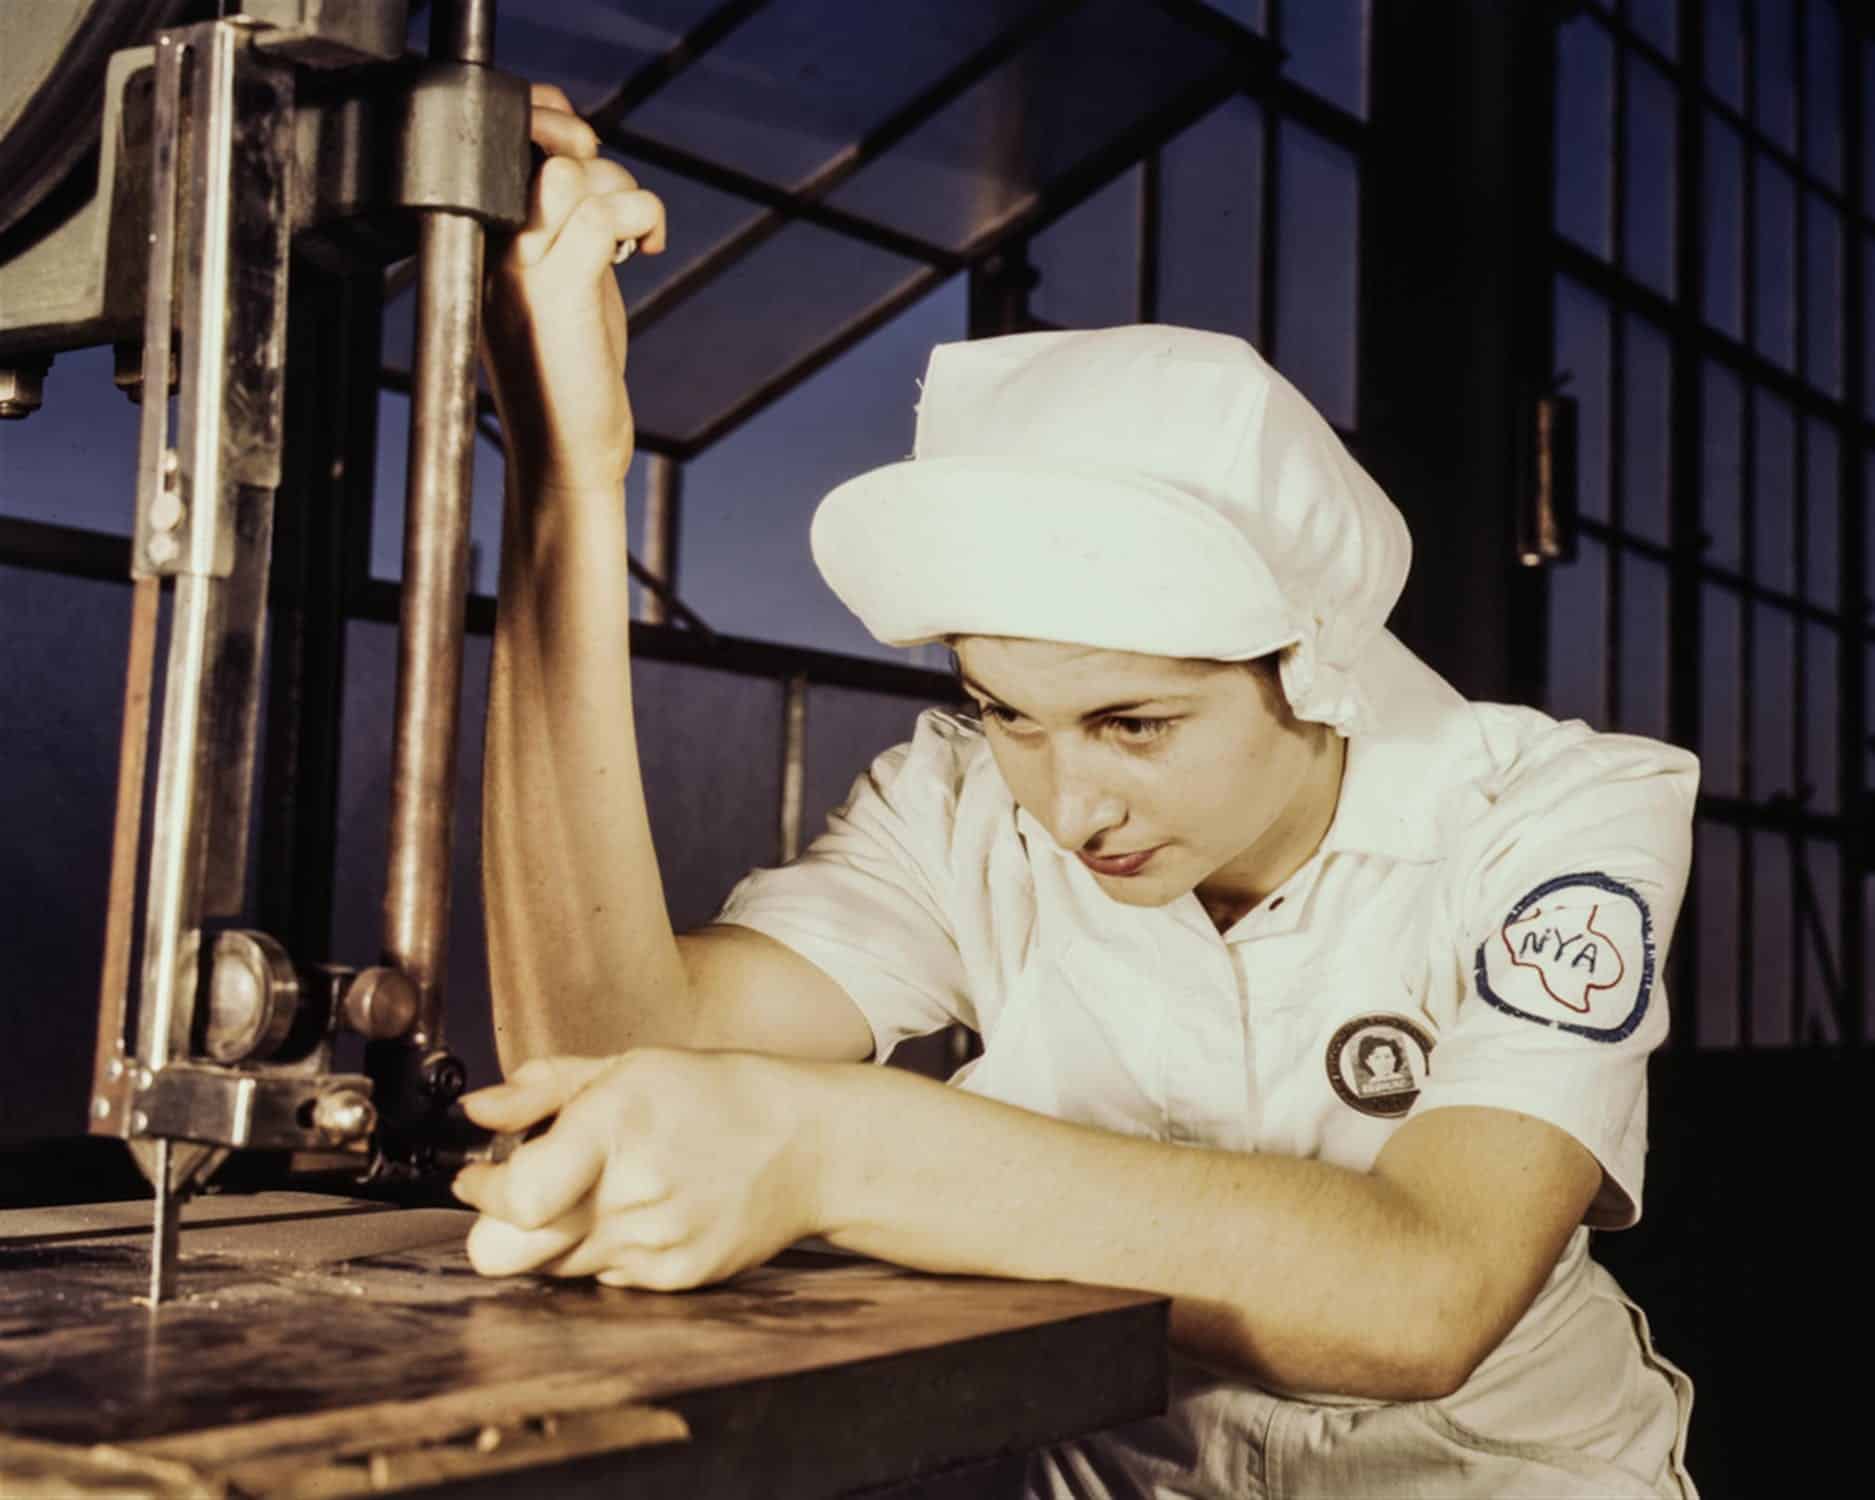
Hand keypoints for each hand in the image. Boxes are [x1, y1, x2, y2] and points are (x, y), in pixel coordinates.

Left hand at [451, 1050, 822, 1289]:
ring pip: (549, 1269)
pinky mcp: (677, 1279)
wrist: (810, 1145)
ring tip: (596, 1193)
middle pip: (509, 1252)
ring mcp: (657, 1244)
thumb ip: (543, 1087)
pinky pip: (603, 1278)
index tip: (479, 1175)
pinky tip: (640, 1212)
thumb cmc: (717, 1095)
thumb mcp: (630, 1065)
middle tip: (524, 1195)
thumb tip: (476, 1111)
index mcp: (618, 1124)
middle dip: (498, 1227)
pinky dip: (605, 1250)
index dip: (482, 1190)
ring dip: (553, 1237)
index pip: (515, 1196)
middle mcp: (635, 1192)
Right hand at [482, 84, 666, 496]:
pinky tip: (645, 252)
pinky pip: (604, 213)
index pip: (500, 134)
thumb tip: (585, 163)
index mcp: (476, 238)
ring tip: (631, 239)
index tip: (586, 148)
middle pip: (538, 143)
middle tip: (617, 199)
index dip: (548, 116)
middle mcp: (488, 245)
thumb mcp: (553, 284)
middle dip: (589, 148)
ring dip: (624, 192)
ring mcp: (518, 265)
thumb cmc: (564, 373)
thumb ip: (557, 225)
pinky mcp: (558, 289)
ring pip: (575, 174)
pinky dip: (642, 217)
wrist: (562, 453)